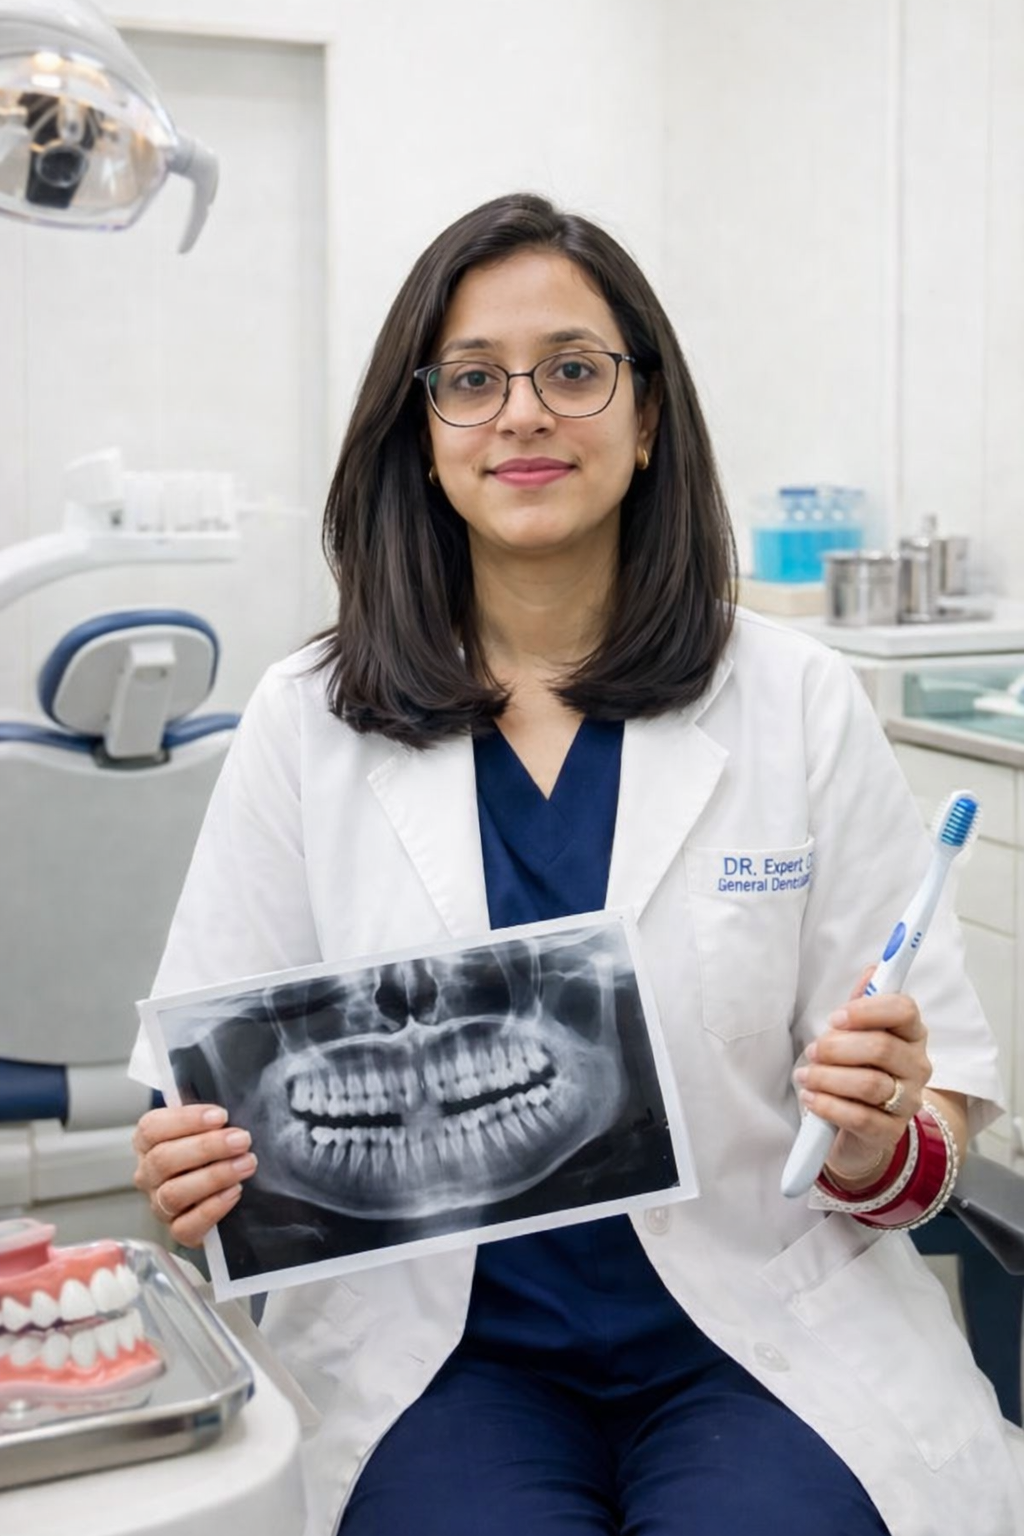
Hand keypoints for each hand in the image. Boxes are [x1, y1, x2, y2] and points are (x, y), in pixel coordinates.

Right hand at [132, 1104, 257, 1247]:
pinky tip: (234, 1192)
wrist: (225, 1191)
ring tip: (245, 1164)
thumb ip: (210, 1114)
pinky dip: (212, 1208)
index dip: (186, 1120)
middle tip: (241, 1139)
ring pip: (174, 1193)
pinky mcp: (178, 1230)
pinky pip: (185, 1226)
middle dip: (207, 1147)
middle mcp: (149, 1174)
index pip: (152, 1128)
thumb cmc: (214, 1150)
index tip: (221, 1115)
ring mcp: (160, 1204)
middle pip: (164, 1159)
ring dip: (214, 1176)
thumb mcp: (210, 1126)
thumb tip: (231, 1089)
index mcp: (149, 1142)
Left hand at [793, 973, 931, 1187]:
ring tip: (805, 1076)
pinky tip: (811, 1098)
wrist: (860, 1128)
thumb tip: (872, 969)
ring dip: (828, 1077)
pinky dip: (829, 1105)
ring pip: (870, 1084)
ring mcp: (908, 1101)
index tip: (835, 1017)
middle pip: (882, 1048)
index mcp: (912, 1034)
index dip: (867, 1010)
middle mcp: (917, 1066)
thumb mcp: (856, 1033)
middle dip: (838, 1047)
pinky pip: (860, 1117)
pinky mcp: (891, 1132)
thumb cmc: (857, 1069)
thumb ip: (862, 1003)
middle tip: (812, 1051)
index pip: (904, 1010)